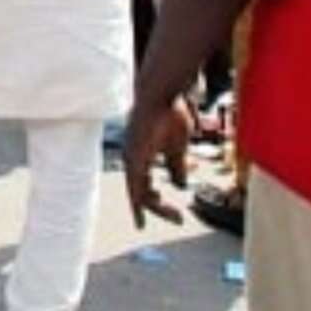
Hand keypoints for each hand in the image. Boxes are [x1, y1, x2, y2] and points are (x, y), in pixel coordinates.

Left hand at [123, 96, 190, 228]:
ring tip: (176, 216)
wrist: (163, 91)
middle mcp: (132, 159)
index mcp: (142, 156)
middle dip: (160, 208)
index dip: (155, 203)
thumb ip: (177, 165)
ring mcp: (130, 158)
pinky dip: (140, 204)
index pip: (145, 187)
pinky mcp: (133, 156)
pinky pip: (135, 187)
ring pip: (138, 194)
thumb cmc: (170, 113)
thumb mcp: (178, 145)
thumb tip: (180, 184)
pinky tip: (144, 216)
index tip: (176, 216)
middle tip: (179, 219)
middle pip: (141, 194)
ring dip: (157, 207)